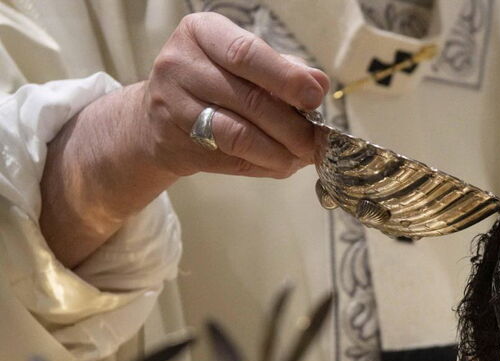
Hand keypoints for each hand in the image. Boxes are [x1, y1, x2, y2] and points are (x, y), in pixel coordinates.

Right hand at [142, 12, 329, 179]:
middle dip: (292, 125)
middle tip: (317, 140)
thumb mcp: (245, 64)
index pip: (246, 54)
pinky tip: (282, 164)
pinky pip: (231, 160)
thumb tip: (319, 83)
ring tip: (302, 156)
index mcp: (202, 33)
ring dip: (280, 151)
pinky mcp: (178, 145)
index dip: (286, 79)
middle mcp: (180, 65)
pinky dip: (265, 166)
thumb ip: (284, 69)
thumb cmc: (214, 82)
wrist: (157, 119)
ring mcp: (174, 107)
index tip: (315, 98)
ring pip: (239, 136)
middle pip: (248, 99)